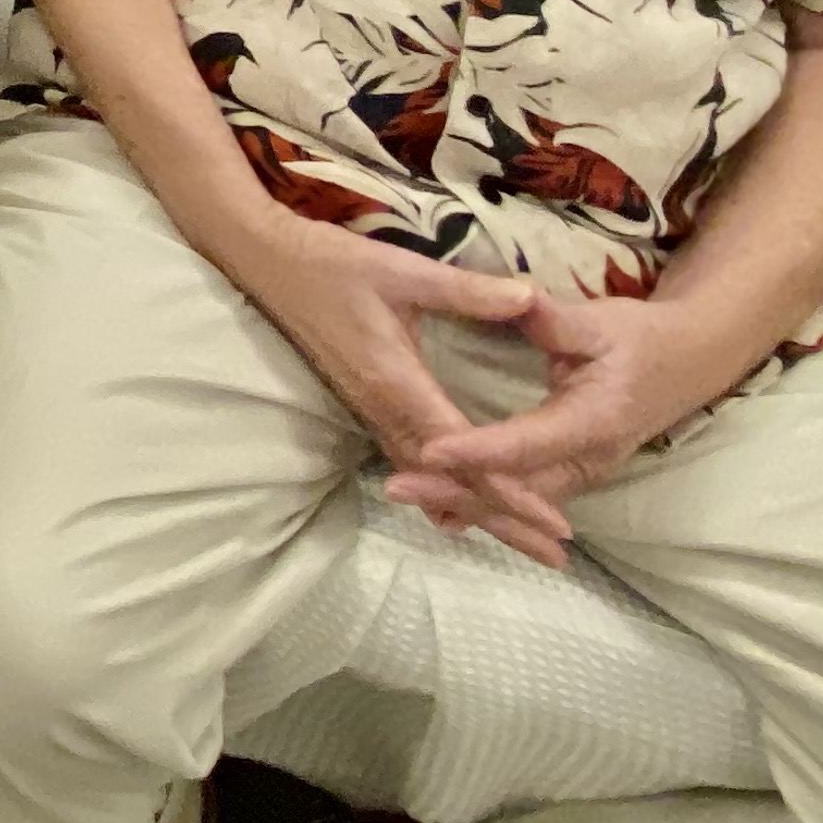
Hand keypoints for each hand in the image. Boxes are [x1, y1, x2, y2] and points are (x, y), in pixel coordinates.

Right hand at [220, 215, 575, 558]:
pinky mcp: (366, 406)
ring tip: (523, 540)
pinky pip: (411, 464)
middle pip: (448, 483)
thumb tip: (529, 298)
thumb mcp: (402, 270)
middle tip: (554, 557)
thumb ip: (465, 291)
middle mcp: (383, 410)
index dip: (506, 489)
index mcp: (396, 382)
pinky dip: (444, 492)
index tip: (550, 521)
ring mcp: (371, 412)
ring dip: (477, 511)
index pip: (461, 451)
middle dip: (502, 520)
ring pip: (428, 480)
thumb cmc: (332, 265)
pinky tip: (462, 508)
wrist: (268, 265)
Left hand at [390, 296, 727, 558]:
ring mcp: (579, 475)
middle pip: (517, 488)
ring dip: (462, 500)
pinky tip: (434, 500)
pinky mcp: (568, 475)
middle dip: (457, 490)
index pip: (528, 443)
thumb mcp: (601, 322)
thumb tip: (520, 299)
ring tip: (403, 493)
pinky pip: (522, 497)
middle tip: (396, 486)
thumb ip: (558, 320)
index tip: (431, 449)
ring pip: (517, 501)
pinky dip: (480, 500)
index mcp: (594, 421)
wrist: (685, 364)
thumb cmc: (638, 339)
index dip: (479, 450)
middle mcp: (587, 461)